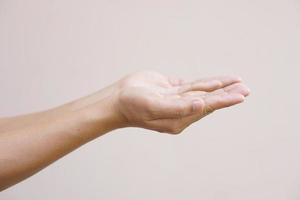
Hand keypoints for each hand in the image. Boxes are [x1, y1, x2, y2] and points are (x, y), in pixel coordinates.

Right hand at [113, 70, 249, 133]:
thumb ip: (179, 108)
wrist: (117, 99)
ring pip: (202, 92)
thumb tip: (201, 104)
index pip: (207, 107)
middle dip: (227, 94)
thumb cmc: (133, 106)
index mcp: (180, 118)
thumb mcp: (155, 107)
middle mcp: (181, 110)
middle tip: (245, 89)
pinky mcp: (170, 90)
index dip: (224, 100)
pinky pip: (191, 86)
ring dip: (219, 87)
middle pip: (208, 100)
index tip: (242, 95)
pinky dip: (204, 83)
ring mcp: (176, 99)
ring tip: (236, 83)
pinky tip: (215, 82)